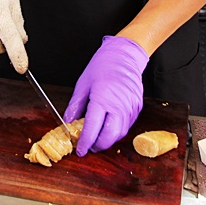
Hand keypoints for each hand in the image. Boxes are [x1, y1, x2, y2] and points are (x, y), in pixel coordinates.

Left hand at [63, 35, 148, 155]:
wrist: (124, 55)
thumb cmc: (103, 65)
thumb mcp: (83, 84)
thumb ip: (75, 106)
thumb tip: (67, 122)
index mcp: (103, 98)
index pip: (92, 128)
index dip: (85, 142)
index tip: (79, 150)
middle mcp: (119, 105)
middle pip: (109, 137)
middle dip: (97, 145)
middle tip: (88, 145)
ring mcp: (130, 108)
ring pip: (120, 134)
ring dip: (108, 140)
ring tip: (97, 137)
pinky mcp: (137, 107)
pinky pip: (127, 126)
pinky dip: (116, 131)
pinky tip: (108, 127)